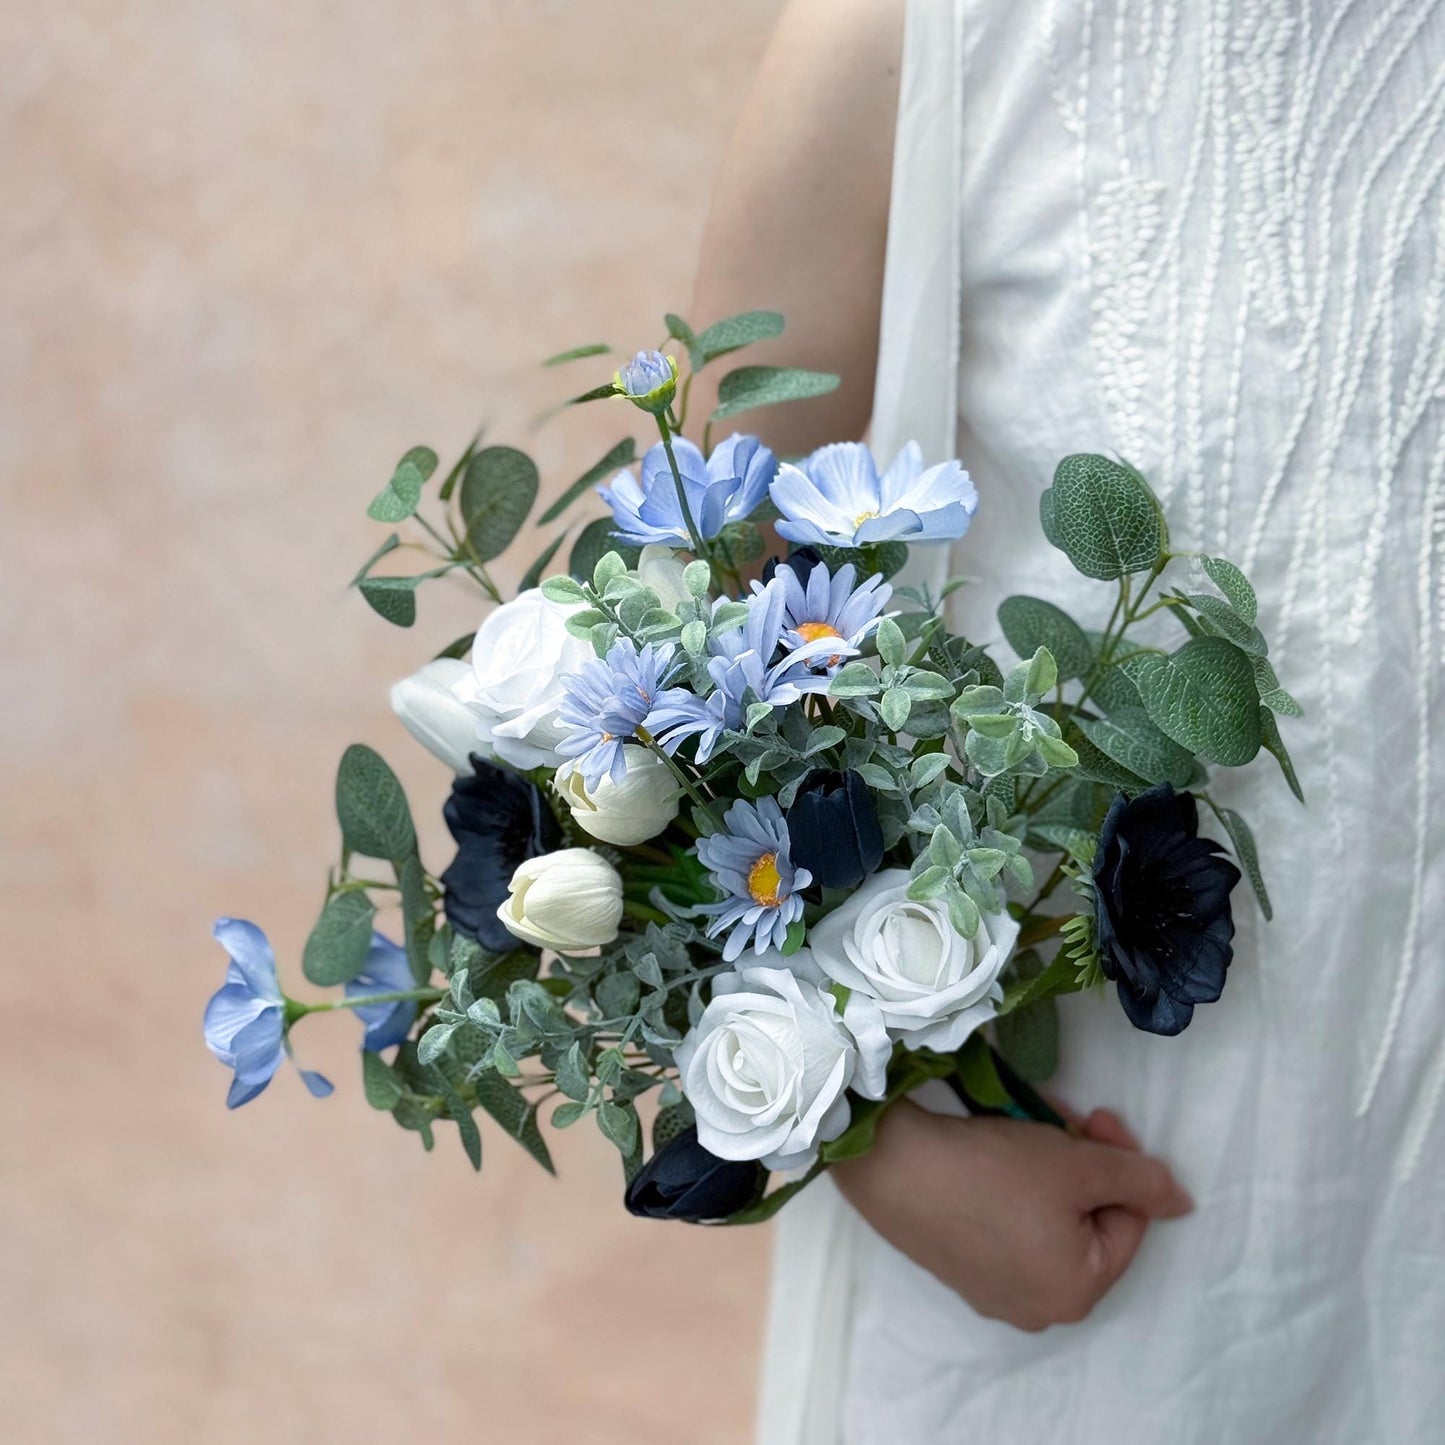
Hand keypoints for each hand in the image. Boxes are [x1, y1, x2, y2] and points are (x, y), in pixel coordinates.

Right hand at [831, 1100, 1193, 1331]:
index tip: (1091, 1115)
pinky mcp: (955, 1268)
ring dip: (1047, 1174)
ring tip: (1023, 1130)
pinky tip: (989, 1155)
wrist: (893, 1165)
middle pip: (1086, 1224)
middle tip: (1060, 1120)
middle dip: (1081, 1166)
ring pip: (1046, 1224)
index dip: (1117, 1159)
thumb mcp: (1079, 1164)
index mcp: (1077, 1293)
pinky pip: (1006, 1230)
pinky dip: (1009, 1192)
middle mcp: (1037, 1309)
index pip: (1128, 1219)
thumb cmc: (994, 1169)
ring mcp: (991, 1293)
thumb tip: (1182, 1203)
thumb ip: (1141, 1179)